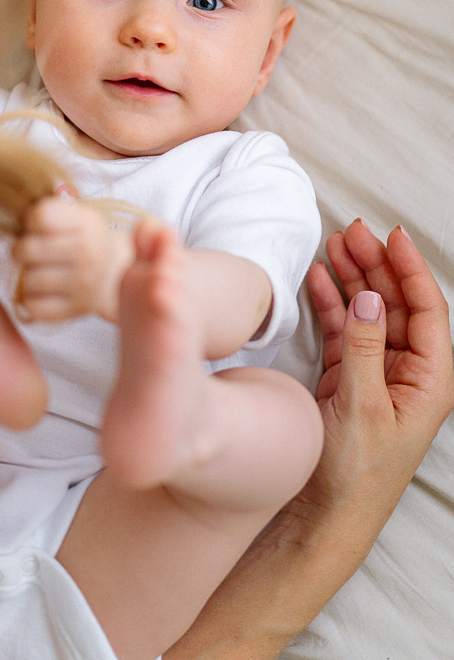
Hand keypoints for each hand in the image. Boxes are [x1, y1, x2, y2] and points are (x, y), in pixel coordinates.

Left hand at [13, 195, 133, 321]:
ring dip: (28, 275)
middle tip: (29, 251)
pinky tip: (41, 291)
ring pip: (30, 280)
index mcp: (86, 224)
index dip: (30, 220)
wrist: (115, 272)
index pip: (40, 216)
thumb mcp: (77, 215)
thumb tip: (23, 218)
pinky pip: (35, 307)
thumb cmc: (86, 239)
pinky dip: (31, 300)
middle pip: (29, 249)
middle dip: (22, 249)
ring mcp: (83, 285)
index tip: (37, 227)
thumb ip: (51, 209)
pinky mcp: (76, 310)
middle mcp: (88, 254)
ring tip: (38, 270)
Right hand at [304, 219, 453, 515]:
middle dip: (376, 265)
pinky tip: (317, 278)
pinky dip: (330, 302)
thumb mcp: (362, 405)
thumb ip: (364, 347)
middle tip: (352, 232)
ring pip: (368, 312)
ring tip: (333, 244)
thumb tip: (368, 297)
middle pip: (396, 304)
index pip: (427, 311)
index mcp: (429, 381)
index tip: (391, 236)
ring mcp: (376, 374)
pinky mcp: (347, 379)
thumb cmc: (356, 472)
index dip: (410, 270)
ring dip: (352, 277)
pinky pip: (343, 330)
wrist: (327, 514)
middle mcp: (407, 373)